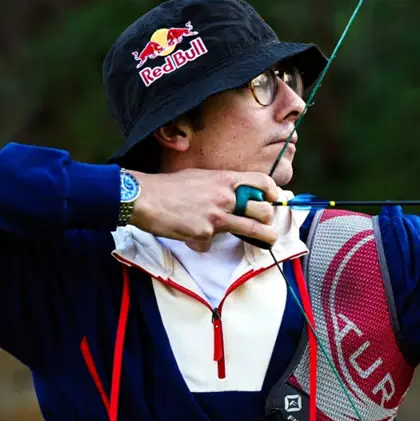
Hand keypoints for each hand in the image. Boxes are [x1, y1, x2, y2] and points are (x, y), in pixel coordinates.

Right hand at [127, 169, 278, 251]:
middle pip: (264, 210)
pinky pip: (211, 243)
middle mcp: (225, 197)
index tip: (274, 199)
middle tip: (267, 225)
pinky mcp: (204, 233)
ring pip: (253, 229)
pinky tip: (193, 238)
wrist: (145, 197)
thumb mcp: (200, 176)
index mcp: (224, 180)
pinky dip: (203, 244)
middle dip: (269, 219)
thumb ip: (219, 186)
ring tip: (268, 240)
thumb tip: (232, 195)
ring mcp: (216, 216)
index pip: (262, 182)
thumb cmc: (169, 186)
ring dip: (264, 237)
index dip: (273, 192)